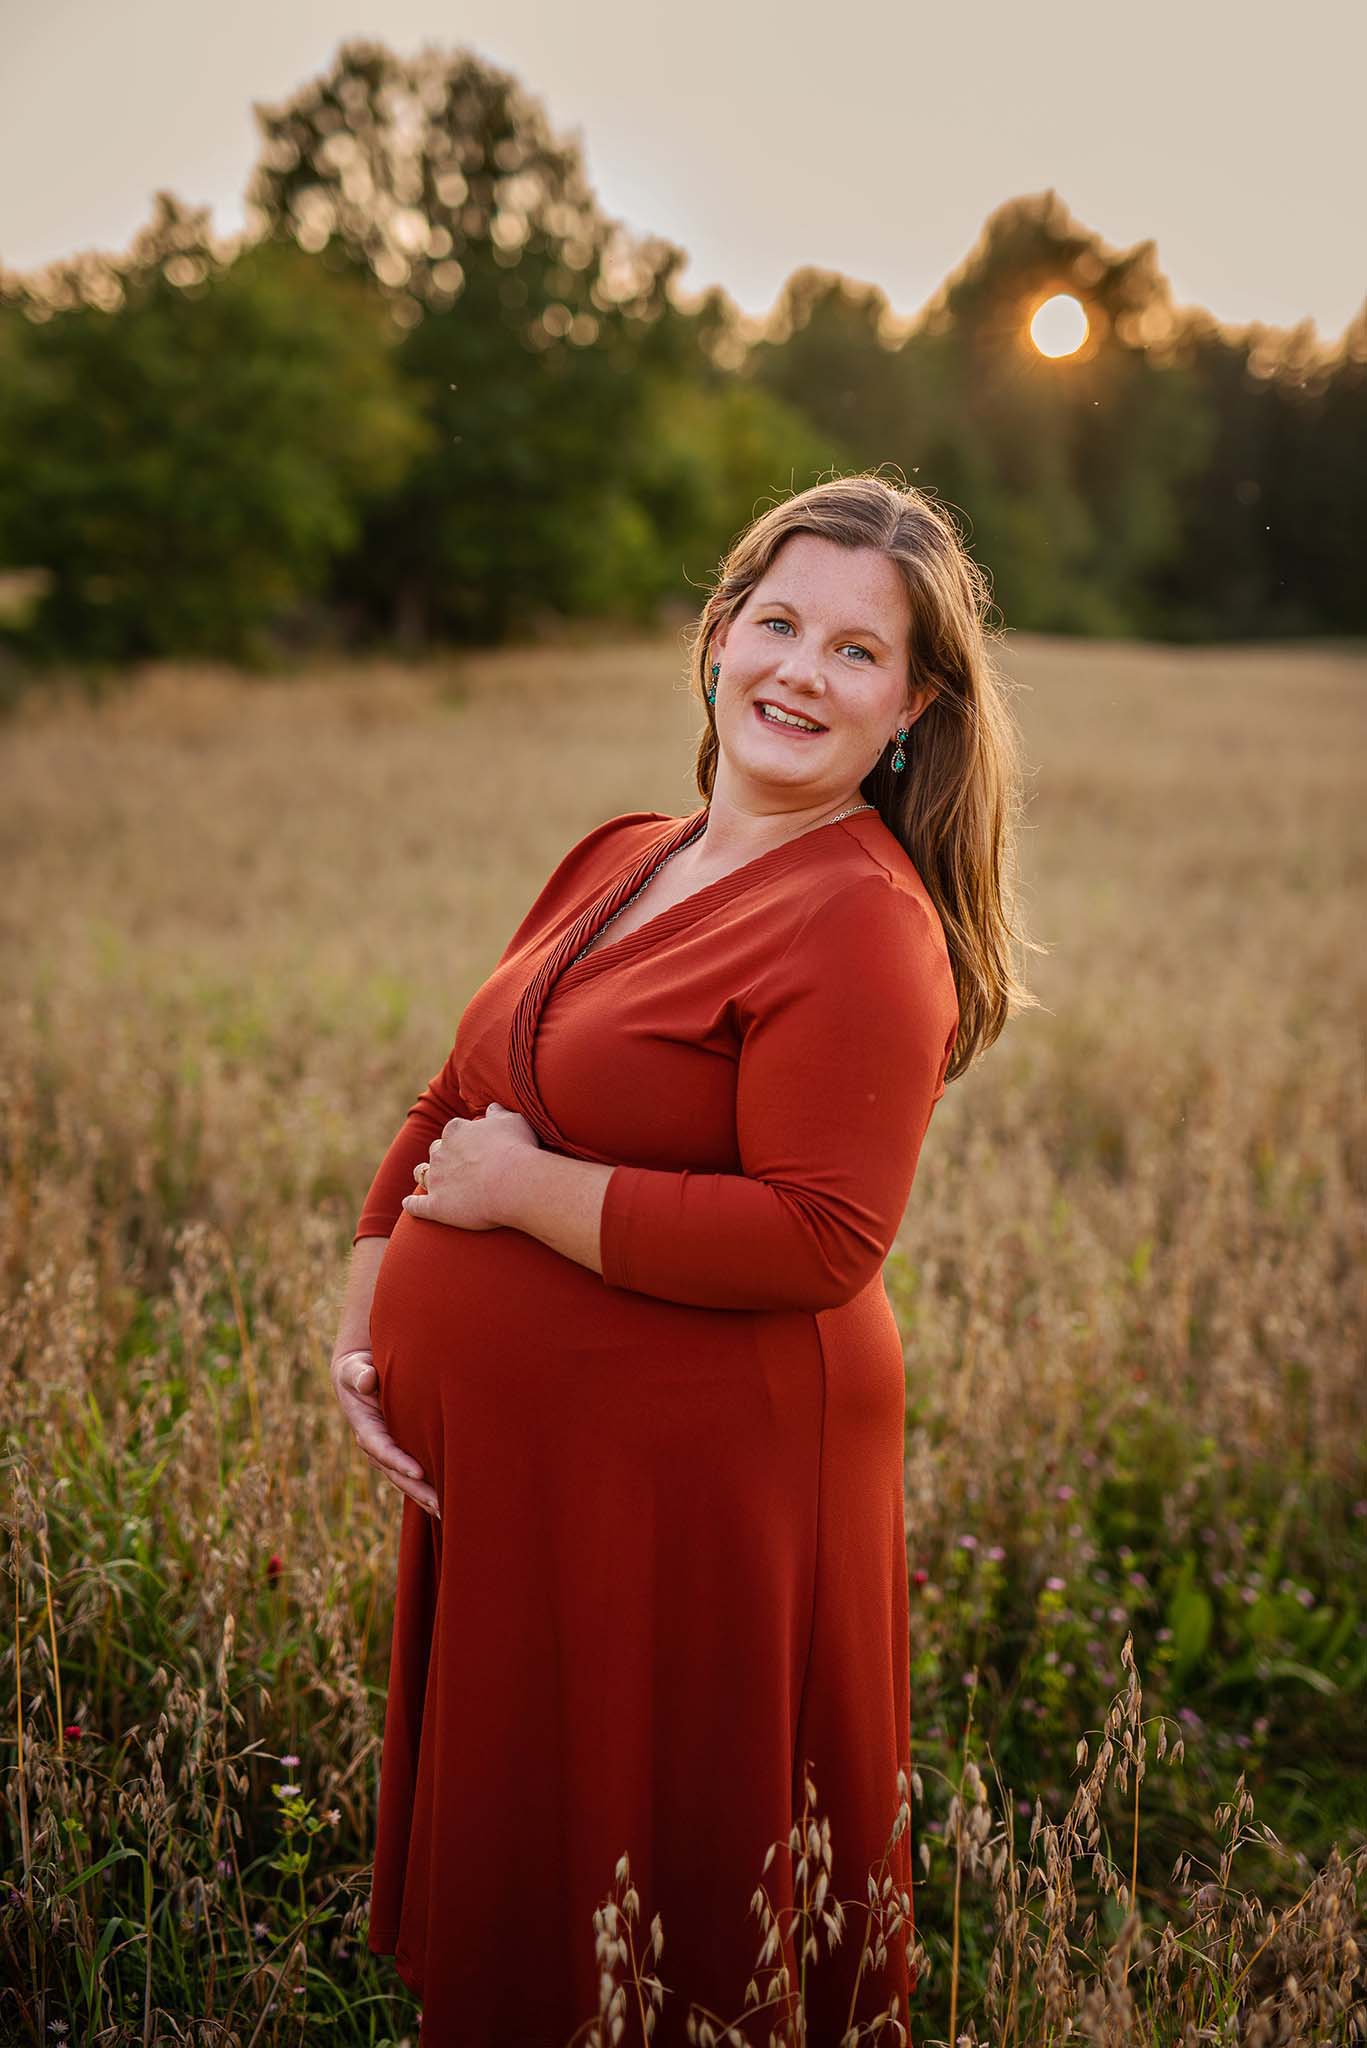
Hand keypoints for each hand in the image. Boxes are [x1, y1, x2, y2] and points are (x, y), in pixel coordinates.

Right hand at [330, 1346, 439, 1519]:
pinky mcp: (397, 1450)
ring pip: (402, 1477)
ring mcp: (385, 1450)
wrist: (359, 1375)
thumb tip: (368, 1380)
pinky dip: (424, 1486)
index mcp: (363, 1424)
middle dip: (415, 1489)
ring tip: (444, 1511)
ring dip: (421, 1494)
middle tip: (438, 1504)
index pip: (380, 1447)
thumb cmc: (358, 1369)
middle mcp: (373, 1443)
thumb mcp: (353, 1368)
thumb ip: (359, 1374)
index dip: (397, 1461)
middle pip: (394, 1472)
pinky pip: (409, 1472)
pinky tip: (444, 1500)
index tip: (418, 1472)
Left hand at [401, 1100, 540, 1230]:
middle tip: (460, 1166)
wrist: (513, 1182)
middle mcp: (440, 1152)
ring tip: (432, 1181)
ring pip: (422, 1173)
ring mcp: (436, 1179)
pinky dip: (411, 1204)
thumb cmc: (516, 1149)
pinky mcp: (435, 1206)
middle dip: (444, 1157)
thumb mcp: (512, 1121)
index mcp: (456, 1130)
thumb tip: (493, 1107)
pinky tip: (409, 1205)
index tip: (474, 1147)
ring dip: (425, 1175)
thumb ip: (499, 1113)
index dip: (463, 1140)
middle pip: (436, 1151)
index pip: (453, 1131)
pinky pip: (416, 1206)